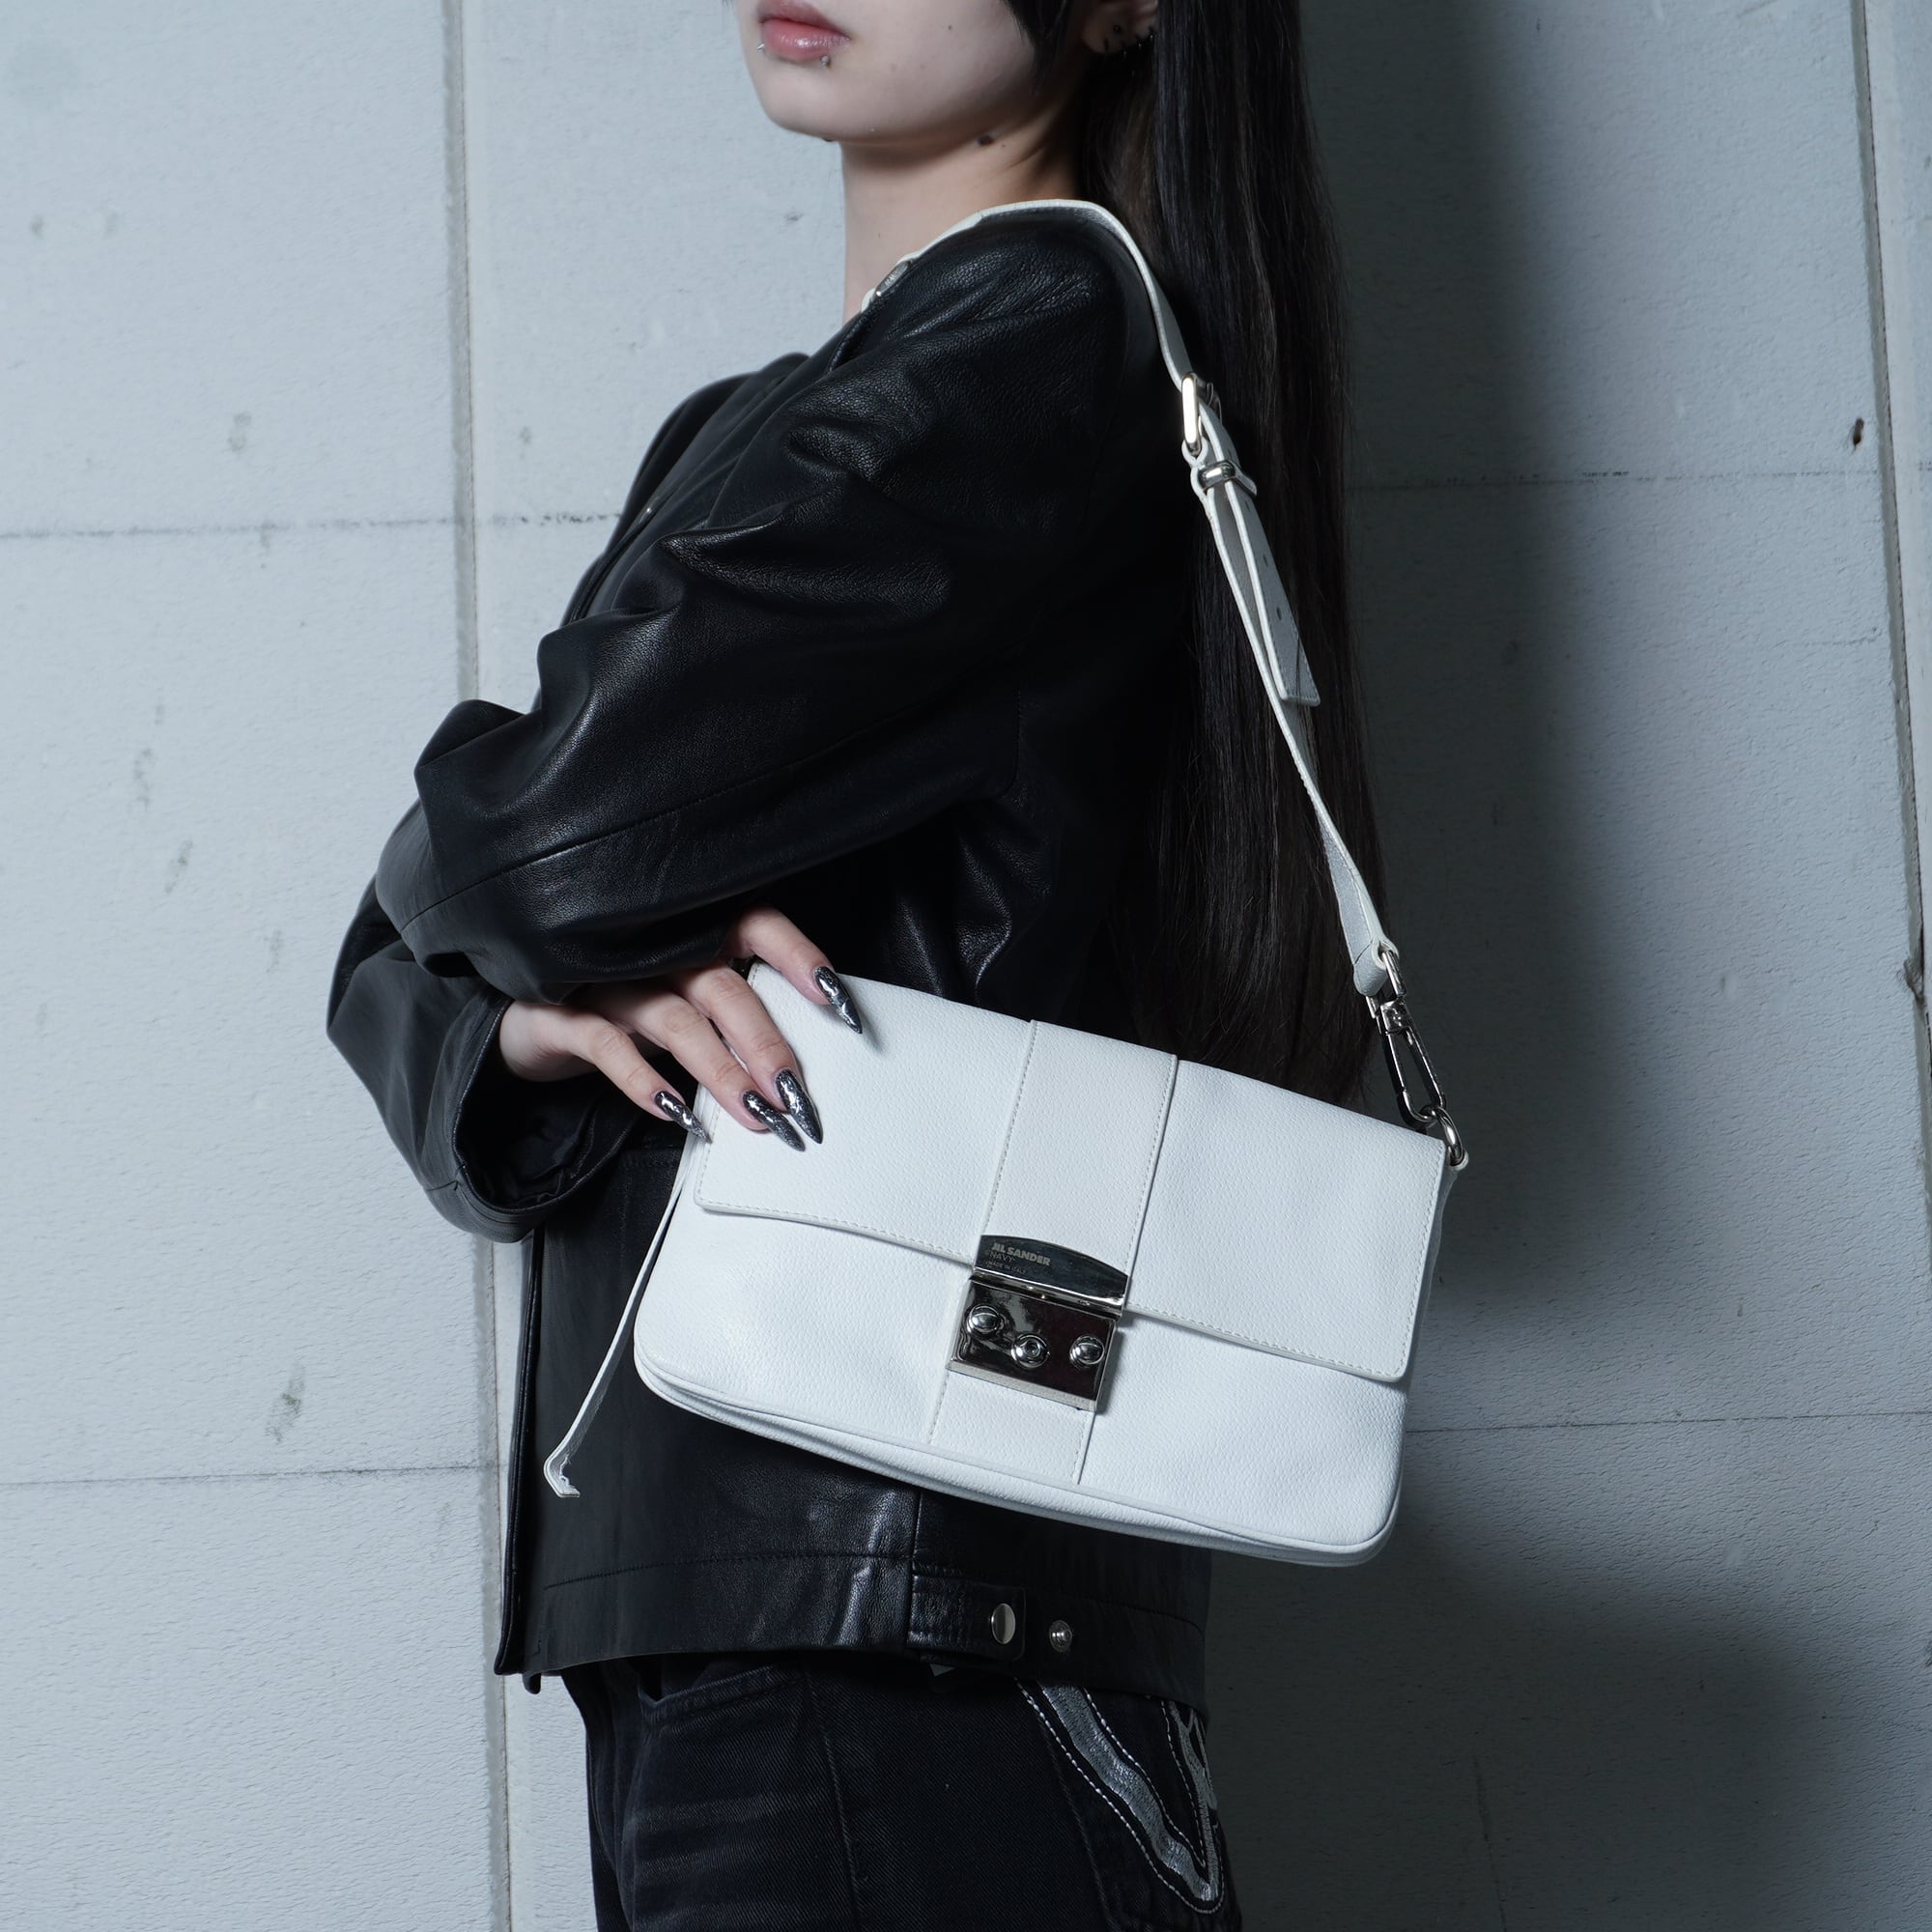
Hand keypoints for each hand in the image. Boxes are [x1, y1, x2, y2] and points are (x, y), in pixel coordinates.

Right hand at [493, 907, 861, 1149]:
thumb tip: (797, 1068)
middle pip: (724, 988)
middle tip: (798, 1096)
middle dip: (766, 1044)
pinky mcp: (561, 1014)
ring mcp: (605, 980)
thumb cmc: (621, 1006)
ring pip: (676, 1021)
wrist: (525, 1017)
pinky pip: (607, 1045)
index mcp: (689, 937)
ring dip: (720, 1071)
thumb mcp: (682, 1001)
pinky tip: (675, 1112)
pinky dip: (643, 1079)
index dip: (799, 959)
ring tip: (754, 1115)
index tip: (842, 1006)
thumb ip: (732, 1015)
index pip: (755, 929)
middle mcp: (651, 950)